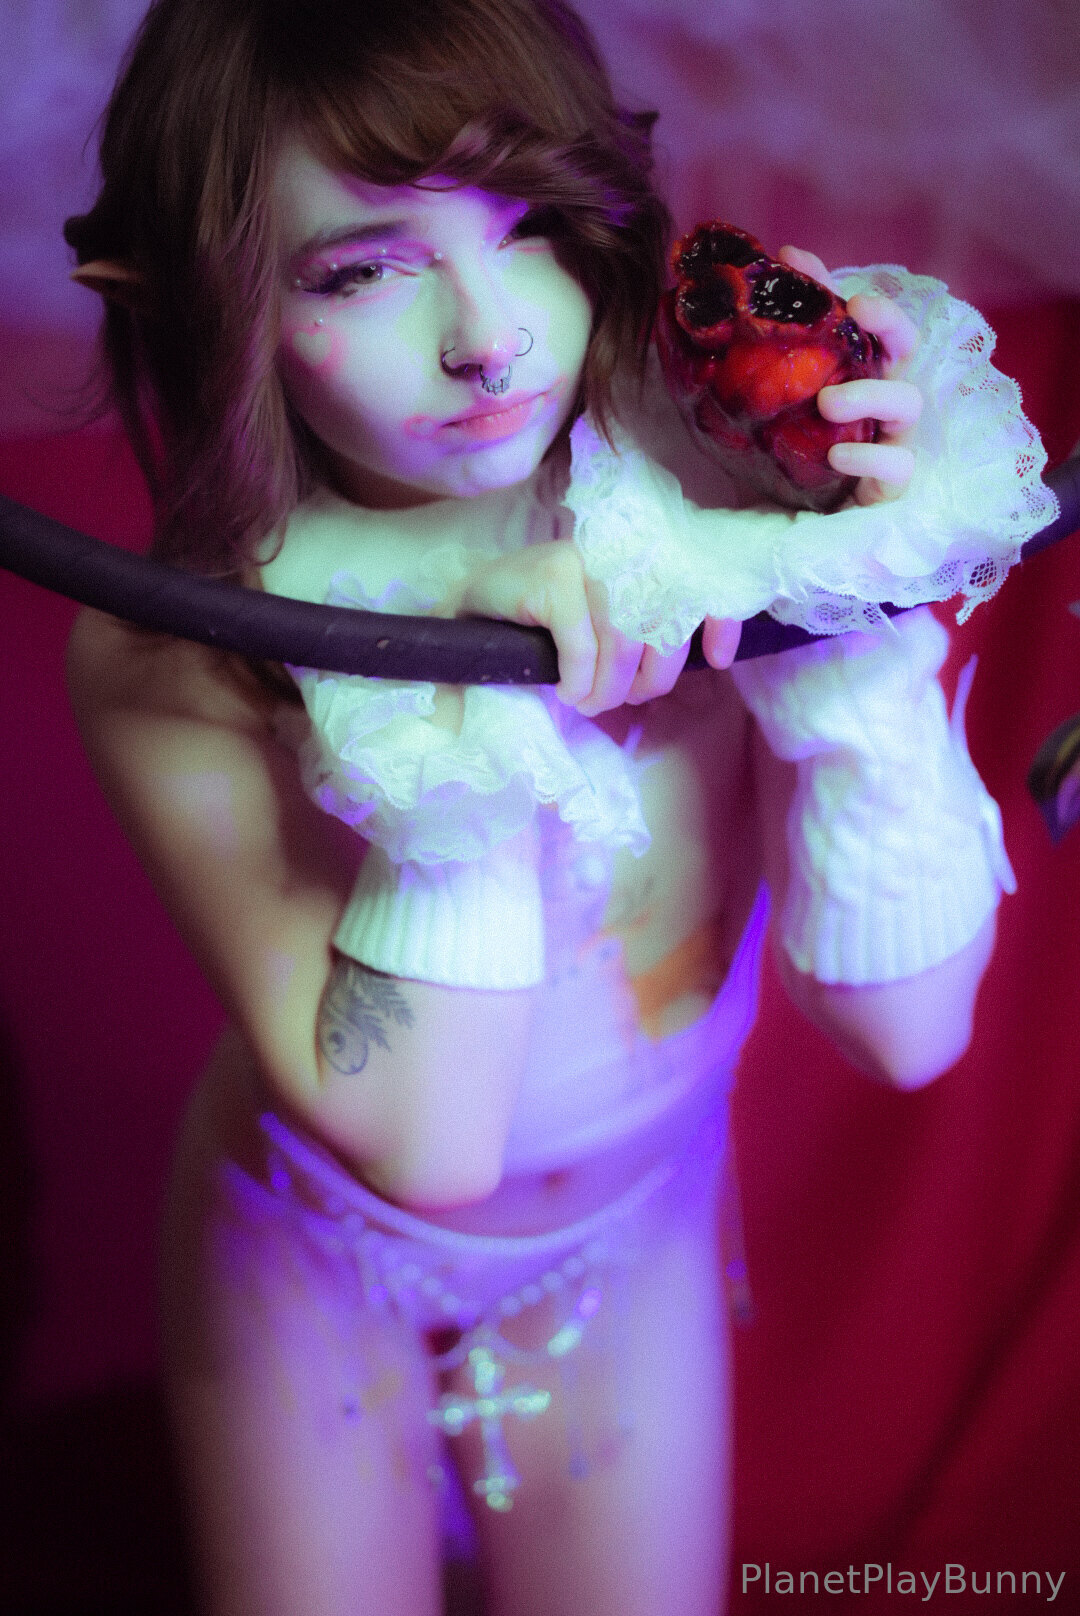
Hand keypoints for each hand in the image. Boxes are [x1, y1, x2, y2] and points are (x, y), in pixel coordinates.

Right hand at [458, 541, 741, 712]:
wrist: (473, 603)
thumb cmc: (548, 621)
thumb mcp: (609, 626)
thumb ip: (657, 631)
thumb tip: (716, 658)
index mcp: (644, 559)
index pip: (698, 585)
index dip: (719, 623)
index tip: (719, 661)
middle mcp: (622, 553)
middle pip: (662, 629)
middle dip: (646, 681)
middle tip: (618, 701)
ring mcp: (586, 561)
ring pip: (624, 642)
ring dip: (608, 688)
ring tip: (587, 702)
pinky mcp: (552, 576)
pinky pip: (583, 645)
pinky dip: (578, 678)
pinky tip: (567, 690)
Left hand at [778, 245, 921, 505]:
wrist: (802, 519)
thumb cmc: (806, 446)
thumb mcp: (792, 390)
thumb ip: (794, 332)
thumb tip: (783, 258)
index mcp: (870, 376)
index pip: (889, 330)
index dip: (876, 306)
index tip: (849, 294)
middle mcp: (889, 403)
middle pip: (908, 354)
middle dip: (890, 327)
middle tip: (855, 313)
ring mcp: (895, 442)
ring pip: (907, 404)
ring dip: (869, 395)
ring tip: (827, 402)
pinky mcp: (891, 487)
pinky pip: (896, 467)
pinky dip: (868, 459)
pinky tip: (837, 457)